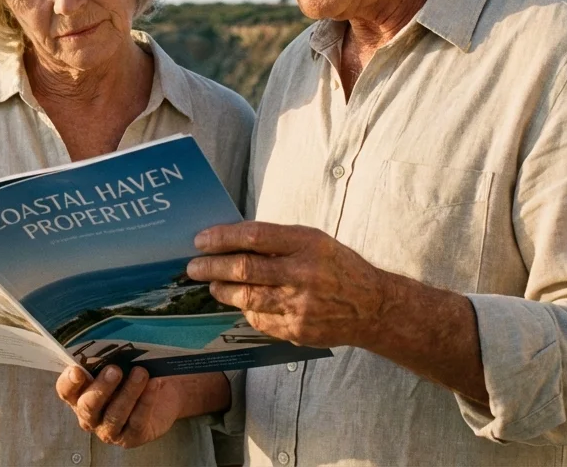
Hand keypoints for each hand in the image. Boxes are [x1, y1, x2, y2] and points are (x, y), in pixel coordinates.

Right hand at [55, 365, 185, 448]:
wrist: (163, 393)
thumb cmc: (132, 374)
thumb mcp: (118, 364)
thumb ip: (107, 360)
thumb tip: (110, 348)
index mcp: (79, 395)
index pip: (66, 390)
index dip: (69, 382)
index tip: (77, 369)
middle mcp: (89, 416)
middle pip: (88, 406)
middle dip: (101, 388)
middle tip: (115, 370)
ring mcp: (109, 430)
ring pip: (114, 415)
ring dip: (128, 392)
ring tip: (140, 373)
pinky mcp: (131, 437)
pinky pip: (137, 421)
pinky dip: (146, 400)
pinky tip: (154, 384)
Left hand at [187, 221, 385, 347]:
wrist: (373, 307)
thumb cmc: (339, 268)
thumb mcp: (315, 242)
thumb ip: (279, 241)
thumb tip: (232, 240)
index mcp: (307, 244)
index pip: (255, 237)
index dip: (223, 238)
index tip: (201, 240)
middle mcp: (303, 274)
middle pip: (245, 269)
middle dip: (211, 267)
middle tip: (193, 265)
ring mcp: (299, 305)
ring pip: (246, 297)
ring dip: (221, 290)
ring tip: (211, 284)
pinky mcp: (297, 329)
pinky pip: (259, 319)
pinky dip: (246, 309)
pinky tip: (240, 303)